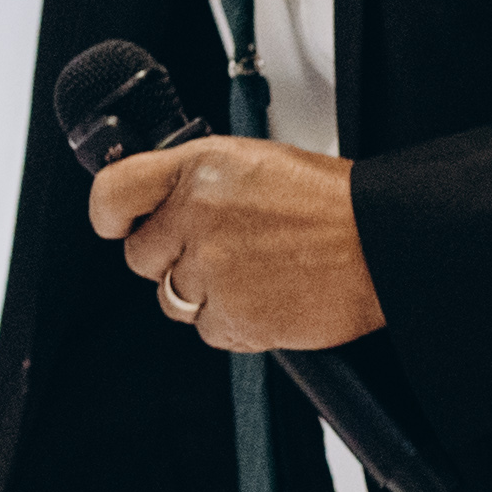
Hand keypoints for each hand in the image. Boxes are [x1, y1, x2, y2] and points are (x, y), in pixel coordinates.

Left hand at [89, 136, 385, 353]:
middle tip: (219, 247)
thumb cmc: (329, 202)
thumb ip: (194, 181)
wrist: (382, 243)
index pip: (113, 192)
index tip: (115, 222)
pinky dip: (232, 320)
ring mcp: (213, 271)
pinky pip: (208, 329)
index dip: (109, 213)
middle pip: (140, 257)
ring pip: (172, 299)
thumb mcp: (252, 162)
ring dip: (202, 291)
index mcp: (198, 169)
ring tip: (252, 270)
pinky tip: (267, 294)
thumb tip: (153, 202)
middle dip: (171, 257)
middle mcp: (197, 218)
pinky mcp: (233, 318)